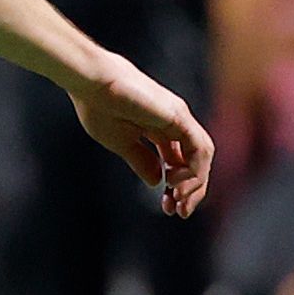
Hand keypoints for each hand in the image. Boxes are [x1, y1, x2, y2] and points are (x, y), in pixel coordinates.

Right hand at [70, 52, 213, 218]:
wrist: (91, 82)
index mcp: (159, 129)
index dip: (176, 186)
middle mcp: (175, 123)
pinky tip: (176, 183)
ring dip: (195, 183)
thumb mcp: (120, 143)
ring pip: (202, 155)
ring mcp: (179, 118)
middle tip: (178, 212)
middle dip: (190, 190)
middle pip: (195, 161)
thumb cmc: (97, 107)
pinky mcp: (178, 116)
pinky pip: (198, 146)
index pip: (179, 161)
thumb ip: (141, 161)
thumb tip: (156, 182)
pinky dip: (194, 169)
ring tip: (179, 201)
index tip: (166, 206)